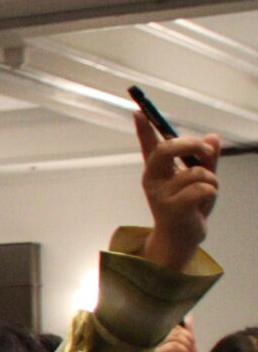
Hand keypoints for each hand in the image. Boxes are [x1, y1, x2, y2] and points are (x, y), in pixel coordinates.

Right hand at [136, 112, 221, 271]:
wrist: (181, 239)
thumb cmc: (188, 207)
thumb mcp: (200, 179)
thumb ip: (207, 159)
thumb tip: (214, 137)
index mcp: (157, 171)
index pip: (149, 145)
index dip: (144, 128)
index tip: (138, 112)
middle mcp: (153, 179)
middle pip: (169, 149)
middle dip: (192, 145)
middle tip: (205, 151)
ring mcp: (161, 194)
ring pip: (198, 172)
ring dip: (212, 182)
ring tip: (206, 195)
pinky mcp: (172, 208)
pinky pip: (203, 188)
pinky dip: (212, 194)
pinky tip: (203, 205)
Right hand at [152, 320, 199, 351]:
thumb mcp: (190, 349)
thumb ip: (188, 334)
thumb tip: (188, 316)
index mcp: (162, 341)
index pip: (174, 326)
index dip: (186, 332)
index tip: (191, 345)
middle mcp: (155, 343)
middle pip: (175, 329)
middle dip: (189, 339)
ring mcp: (154, 350)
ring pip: (175, 336)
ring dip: (188, 346)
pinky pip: (174, 345)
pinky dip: (184, 351)